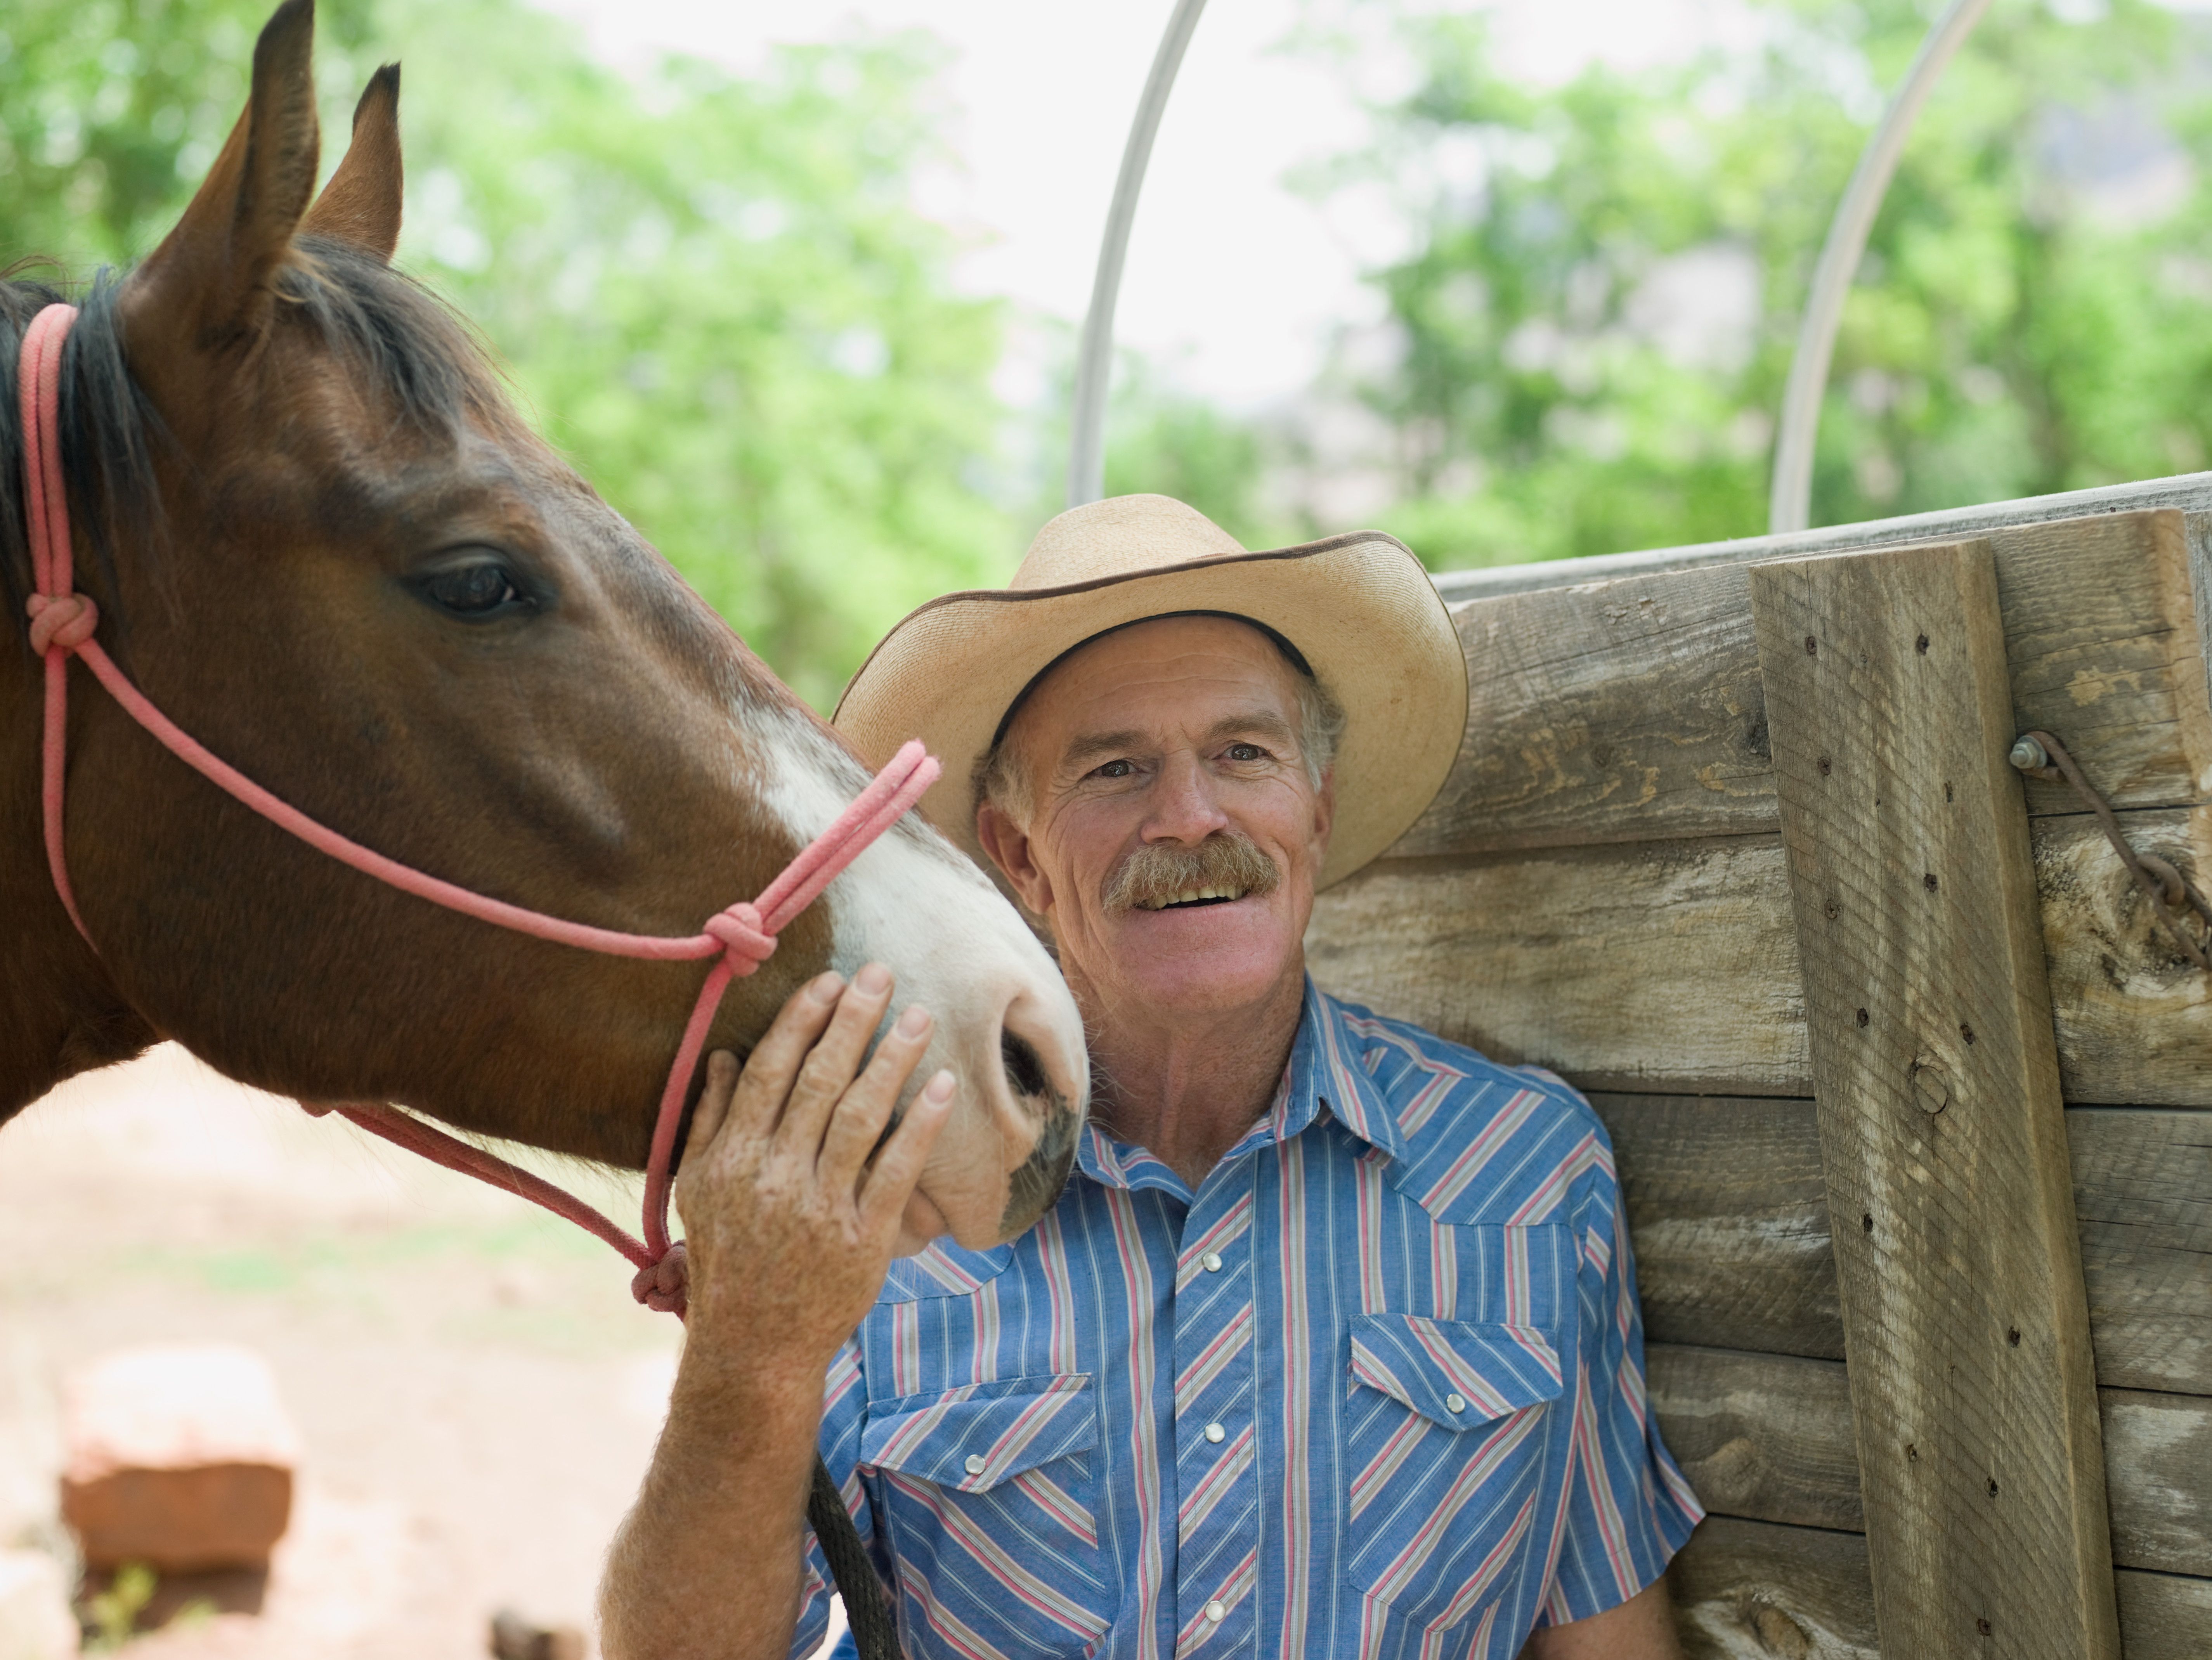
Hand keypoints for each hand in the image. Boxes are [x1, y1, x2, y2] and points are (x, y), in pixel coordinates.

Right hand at [672, 963, 951, 1381]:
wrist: (754, 1346)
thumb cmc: (728, 1258)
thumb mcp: (698, 1189)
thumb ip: (709, 1120)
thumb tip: (724, 1056)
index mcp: (732, 1159)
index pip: (771, 1072)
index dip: (802, 1021)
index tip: (830, 982)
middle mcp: (774, 1177)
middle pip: (817, 1082)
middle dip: (851, 1022)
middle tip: (881, 974)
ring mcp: (820, 1209)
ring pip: (858, 1118)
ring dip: (890, 1061)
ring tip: (919, 1016)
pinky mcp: (863, 1240)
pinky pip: (896, 1172)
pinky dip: (919, 1126)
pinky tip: (942, 1086)